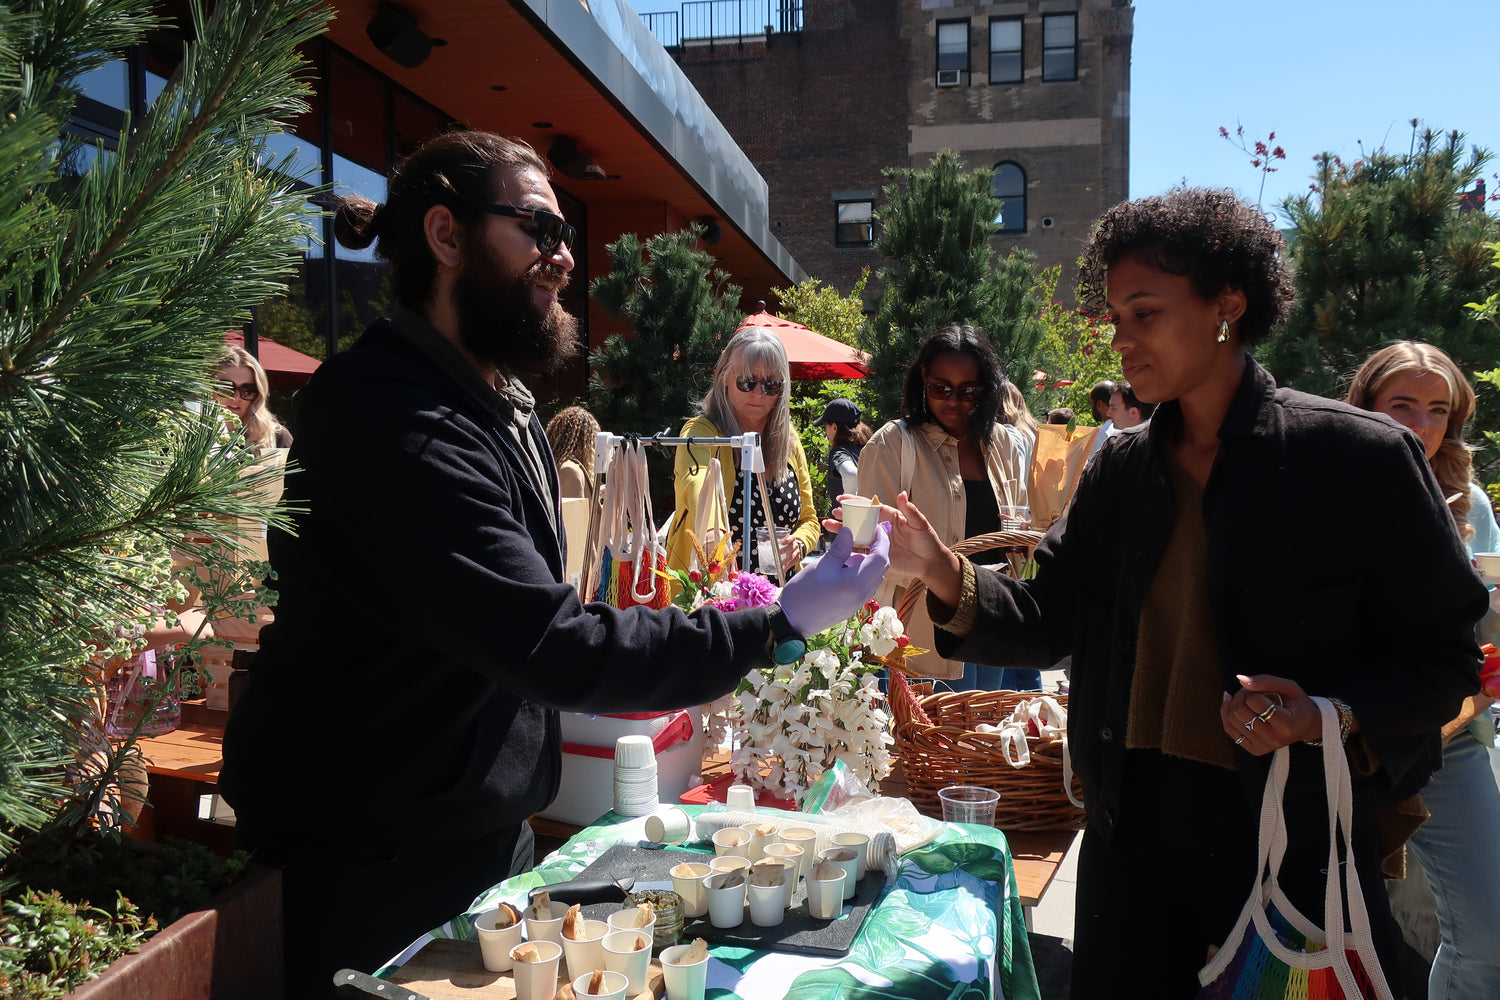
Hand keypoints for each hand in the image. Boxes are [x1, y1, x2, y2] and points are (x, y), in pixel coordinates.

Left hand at [778, 535, 804, 573]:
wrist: (795, 545)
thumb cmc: (787, 542)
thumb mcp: (783, 539)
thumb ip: (776, 542)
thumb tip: (764, 545)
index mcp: (792, 538)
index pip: (791, 538)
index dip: (787, 540)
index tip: (781, 542)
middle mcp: (795, 545)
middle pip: (791, 548)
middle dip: (784, 551)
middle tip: (777, 554)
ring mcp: (797, 551)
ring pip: (792, 556)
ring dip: (786, 560)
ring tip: (780, 564)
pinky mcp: (798, 557)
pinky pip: (794, 562)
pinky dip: (788, 566)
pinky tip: (784, 569)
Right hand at [780, 523, 889, 636]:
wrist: (793, 621)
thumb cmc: (805, 592)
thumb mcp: (823, 565)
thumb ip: (840, 548)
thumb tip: (849, 531)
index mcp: (859, 582)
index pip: (881, 557)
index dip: (882, 540)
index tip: (875, 528)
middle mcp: (864, 593)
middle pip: (880, 567)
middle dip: (876, 549)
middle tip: (864, 535)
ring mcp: (860, 601)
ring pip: (873, 575)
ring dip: (867, 561)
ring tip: (849, 550)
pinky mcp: (853, 605)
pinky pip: (865, 584)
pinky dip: (861, 571)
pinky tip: (844, 566)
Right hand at [823, 492, 946, 578]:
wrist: (929, 563)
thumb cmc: (927, 541)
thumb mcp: (920, 524)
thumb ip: (910, 510)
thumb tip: (901, 494)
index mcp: (888, 516)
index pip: (869, 506)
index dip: (855, 501)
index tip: (841, 498)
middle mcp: (879, 527)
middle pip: (858, 519)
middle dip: (845, 515)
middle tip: (833, 512)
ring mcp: (875, 542)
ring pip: (855, 534)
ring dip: (842, 530)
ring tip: (828, 525)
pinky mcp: (874, 555)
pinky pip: (859, 551)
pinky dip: (847, 548)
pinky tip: (837, 546)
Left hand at [1221, 673, 1322, 754]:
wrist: (1306, 726)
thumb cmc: (1297, 704)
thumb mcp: (1289, 688)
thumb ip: (1266, 681)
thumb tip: (1240, 679)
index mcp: (1286, 724)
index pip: (1254, 701)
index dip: (1253, 690)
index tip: (1261, 690)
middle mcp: (1274, 738)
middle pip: (1239, 710)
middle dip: (1241, 695)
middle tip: (1251, 692)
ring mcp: (1263, 746)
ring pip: (1231, 719)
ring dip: (1234, 703)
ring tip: (1246, 699)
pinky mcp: (1254, 749)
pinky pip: (1229, 729)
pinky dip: (1227, 713)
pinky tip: (1232, 704)